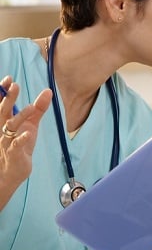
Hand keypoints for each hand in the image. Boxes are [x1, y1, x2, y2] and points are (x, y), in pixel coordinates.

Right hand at [0, 77, 51, 209]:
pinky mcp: (14, 154)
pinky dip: (22, 139)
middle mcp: (2, 129)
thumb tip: (48, 91)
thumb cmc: (20, 144)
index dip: (3, 92)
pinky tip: (28, 133)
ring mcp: (6, 141)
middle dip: (8, 99)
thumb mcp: (30, 124)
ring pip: (10, 127)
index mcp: (4, 120)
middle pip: (2, 111)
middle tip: (14, 85)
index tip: (9, 79)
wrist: (13, 170)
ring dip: (20, 117)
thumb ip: (38, 108)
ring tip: (31, 107)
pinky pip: (16, 146)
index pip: (1, 103)